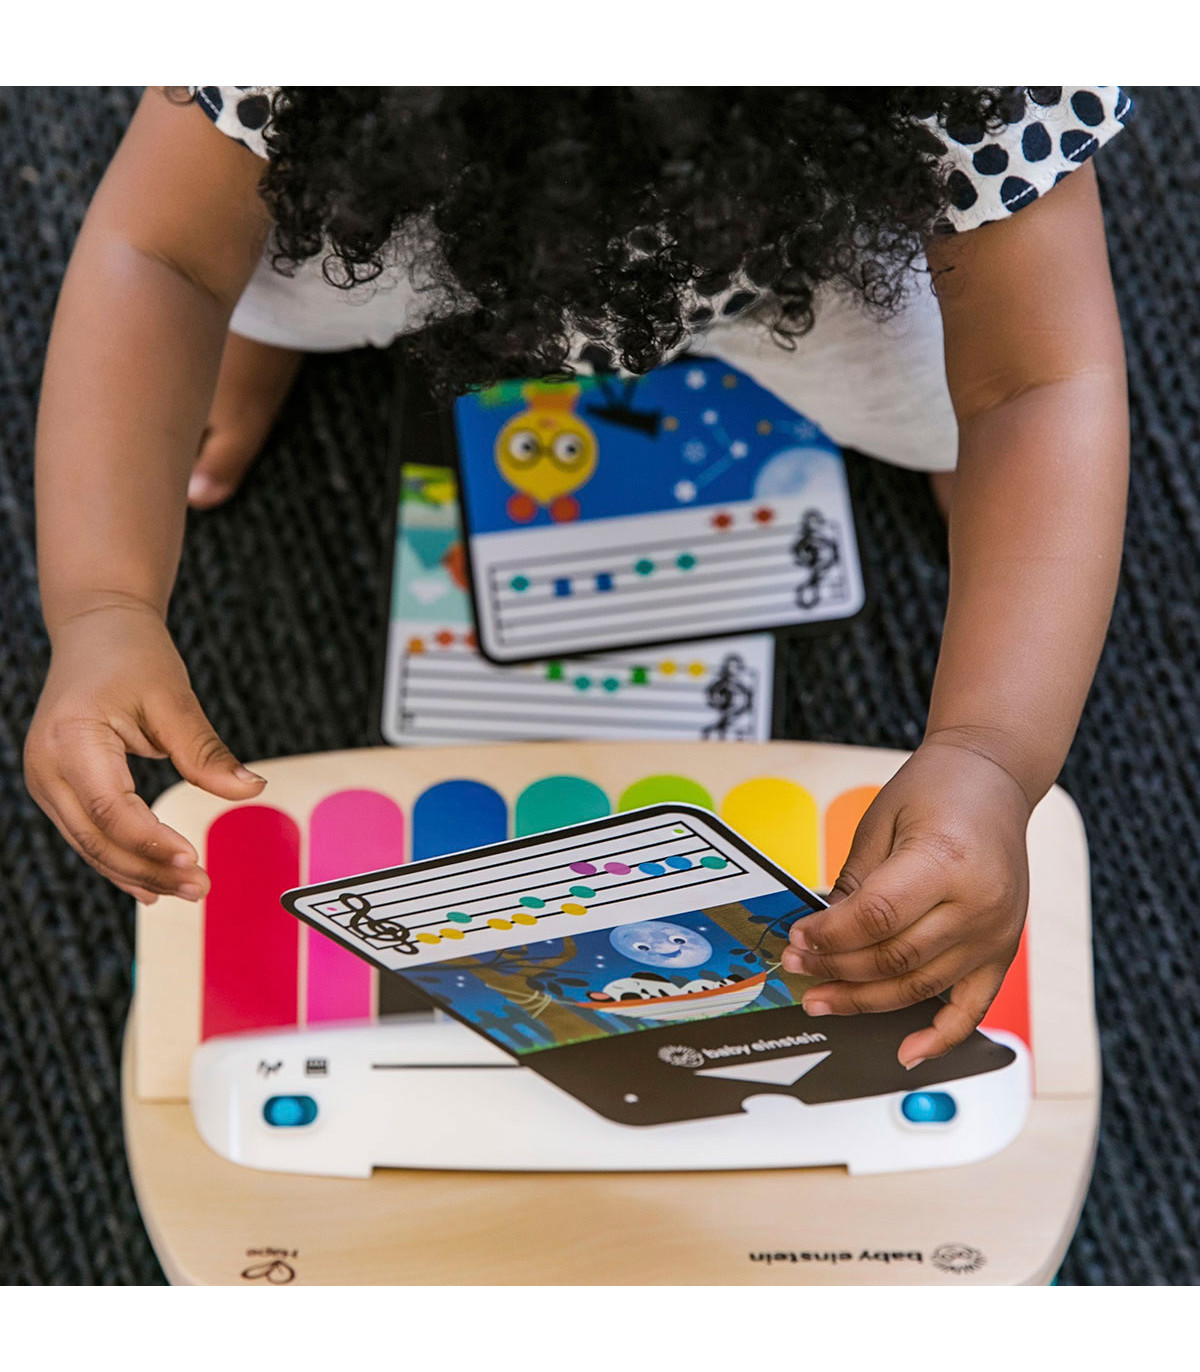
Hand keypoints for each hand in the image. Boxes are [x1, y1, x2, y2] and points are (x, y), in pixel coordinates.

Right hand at [25, 603, 265, 902]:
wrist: (97, 630)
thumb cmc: (133, 655)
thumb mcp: (174, 698)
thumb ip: (205, 752)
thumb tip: (249, 790)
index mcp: (71, 738)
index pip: (111, 808)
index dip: (151, 842)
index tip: (193, 862)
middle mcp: (46, 766)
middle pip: (97, 837)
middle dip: (150, 868)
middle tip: (202, 887)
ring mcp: (46, 780)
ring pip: (90, 845)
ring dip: (139, 872)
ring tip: (189, 890)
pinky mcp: (57, 787)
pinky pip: (88, 834)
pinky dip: (121, 860)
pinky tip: (152, 886)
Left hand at [781, 737, 1032, 1066]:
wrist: (993, 780)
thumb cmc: (937, 791)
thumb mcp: (880, 822)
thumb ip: (853, 882)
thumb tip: (817, 933)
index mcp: (946, 860)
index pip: (875, 917)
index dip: (829, 936)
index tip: (796, 939)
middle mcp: (979, 903)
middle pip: (895, 958)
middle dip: (836, 969)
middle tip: (797, 967)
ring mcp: (996, 932)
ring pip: (921, 986)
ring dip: (866, 1000)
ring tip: (823, 998)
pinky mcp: (1003, 949)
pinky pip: (973, 1007)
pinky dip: (941, 1037)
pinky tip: (907, 1051)